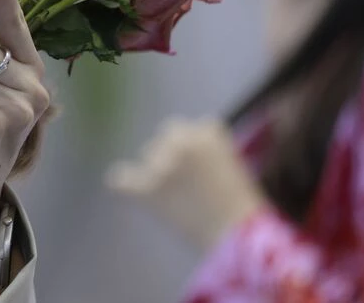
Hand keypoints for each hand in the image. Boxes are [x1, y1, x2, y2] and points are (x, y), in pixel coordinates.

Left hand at [106, 117, 264, 251]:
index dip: (196, 148)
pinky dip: (122, 184)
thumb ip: (207, 150)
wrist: (237, 236)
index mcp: (206, 132)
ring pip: (149, 155)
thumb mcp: (232, 166)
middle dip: (175, 152)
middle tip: (187, 180)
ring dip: (158, 168)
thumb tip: (182, 152)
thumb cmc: (243, 208)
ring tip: (175, 196)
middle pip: (168, 135)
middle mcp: (181, 141)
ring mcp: (161, 163)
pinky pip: (120, 179)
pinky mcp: (147, 187)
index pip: (192, 128)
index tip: (202, 167)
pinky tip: (123, 189)